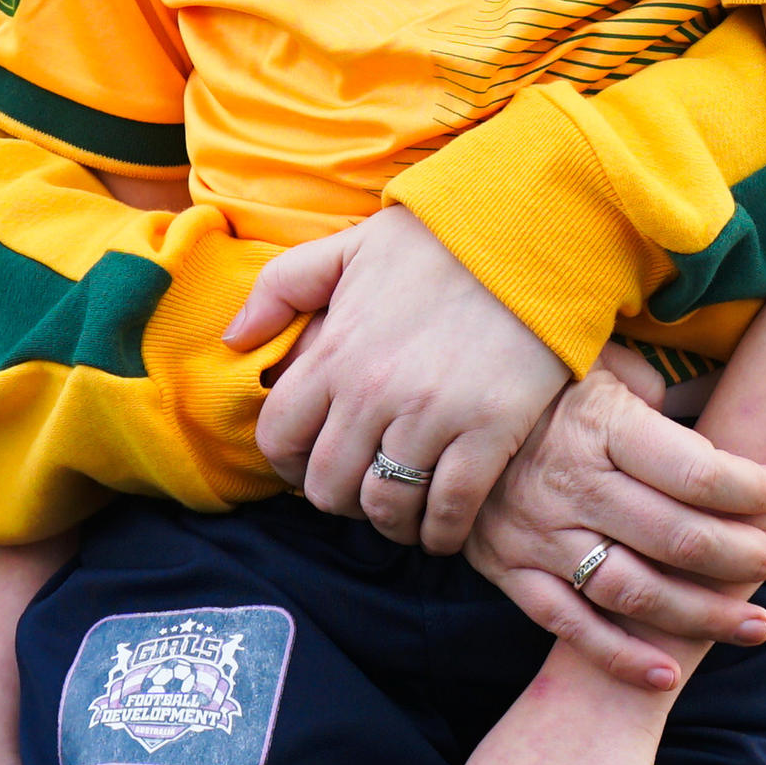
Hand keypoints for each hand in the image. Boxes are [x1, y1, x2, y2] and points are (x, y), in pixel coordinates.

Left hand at [237, 208, 569, 553]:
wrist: (531, 231)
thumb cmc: (439, 240)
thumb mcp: (348, 248)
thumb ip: (281, 288)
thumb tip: (234, 338)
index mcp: (335, 351)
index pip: (279, 436)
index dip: (286, 463)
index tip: (306, 465)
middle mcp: (374, 392)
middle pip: (327, 486)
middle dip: (336, 498)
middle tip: (357, 489)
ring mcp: (432, 416)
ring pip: (385, 507)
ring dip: (388, 521)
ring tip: (401, 511)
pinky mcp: (488, 432)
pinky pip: (451, 510)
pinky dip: (441, 533)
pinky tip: (442, 527)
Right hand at [469, 378, 765, 689]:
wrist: (437, 413)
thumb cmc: (542, 384)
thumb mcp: (598, 361)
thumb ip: (658, 384)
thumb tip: (726, 389)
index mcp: (601, 425)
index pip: (697, 470)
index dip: (754, 488)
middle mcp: (571, 484)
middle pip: (679, 538)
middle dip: (748, 556)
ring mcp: (537, 534)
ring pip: (635, 592)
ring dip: (703, 617)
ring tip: (755, 625)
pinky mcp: (509, 571)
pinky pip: (569, 627)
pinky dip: (620, 658)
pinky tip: (668, 673)